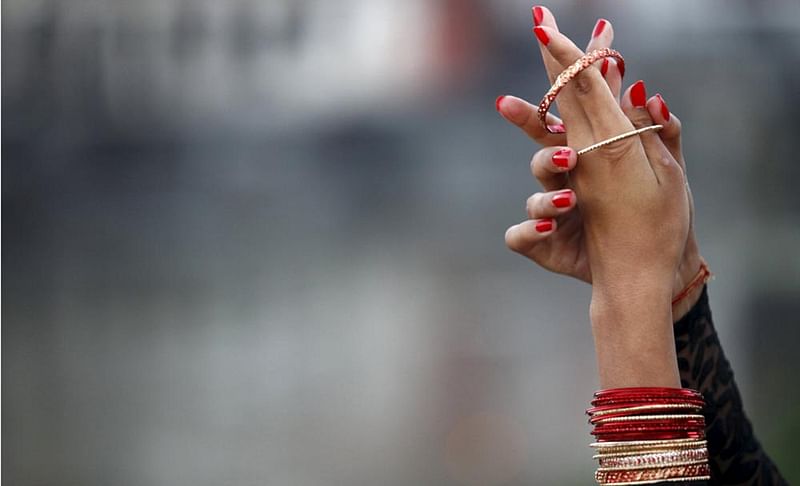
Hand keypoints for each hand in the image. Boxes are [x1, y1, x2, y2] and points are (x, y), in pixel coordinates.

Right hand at [499, 10, 701, 318]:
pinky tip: (551, 227)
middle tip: (506, 103)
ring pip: (537, 183)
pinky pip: (521, 234)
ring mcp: (553, 208)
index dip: (566, 73)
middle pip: (543, 138)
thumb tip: (648, 90)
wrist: (647, 273)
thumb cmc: (650, 219)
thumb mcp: (663, 173)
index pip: (579, 107)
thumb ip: (658, 132)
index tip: (547, 34)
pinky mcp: (543, 244)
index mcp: (594, 153)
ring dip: (549, 177)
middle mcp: (568, 175)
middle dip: (526, 118)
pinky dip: (531, 229)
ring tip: (574, 181)